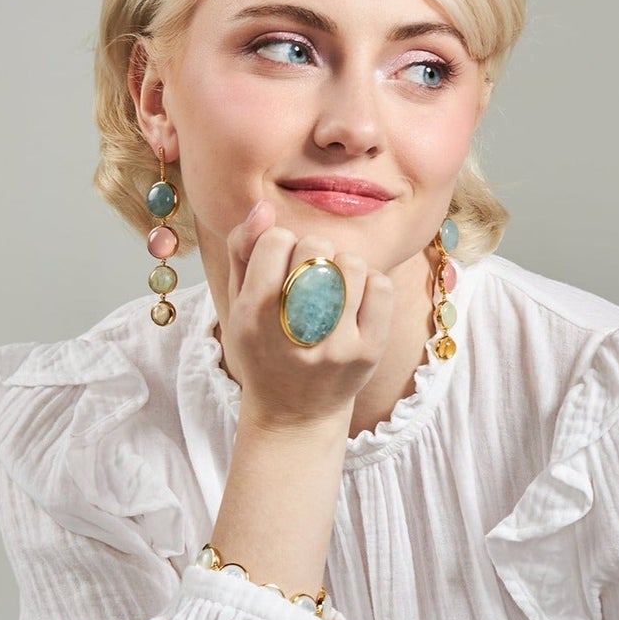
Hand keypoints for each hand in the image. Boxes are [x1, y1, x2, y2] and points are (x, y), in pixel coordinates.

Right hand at [219, 196, 393, 432]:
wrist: (295, 412)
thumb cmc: (263, 348)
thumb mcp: (237, 303)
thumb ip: (242, 250)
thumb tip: (264, 207)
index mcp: (253, 314)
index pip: (276, 241)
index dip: (281, 245)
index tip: (281, 267)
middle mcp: (293, 330)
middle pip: (316, 248)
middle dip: (314, 253)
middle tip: (310, 277)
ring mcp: (335, 344)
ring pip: (351, 264)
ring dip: (343, 267)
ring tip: (333, 288)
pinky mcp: (368, 352)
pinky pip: (381, 286)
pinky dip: (370, 283)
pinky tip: (356, 300)